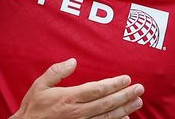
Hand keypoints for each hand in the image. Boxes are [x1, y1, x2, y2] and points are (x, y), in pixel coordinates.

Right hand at [11, 58, 143, 118]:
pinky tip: (125, 118)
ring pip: (108, 116)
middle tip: (140, 89)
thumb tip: (72, 61)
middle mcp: (78, 111)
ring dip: (125, 109)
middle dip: (125, 95)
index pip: (97, 89)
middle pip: (107, 103)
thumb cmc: (34, 107)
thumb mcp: (40, 85)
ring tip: (138, 102)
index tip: (126, 78)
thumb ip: (56, 72)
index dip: (114, 84)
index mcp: (69, 97)